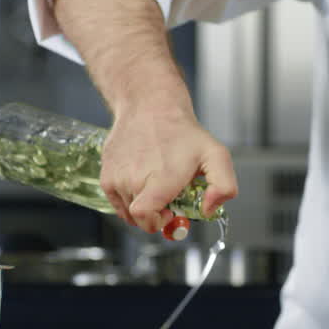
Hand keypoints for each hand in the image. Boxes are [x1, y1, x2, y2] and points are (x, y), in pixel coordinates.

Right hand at [99, 102, 237, 233]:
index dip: (158, 222)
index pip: (145, 218)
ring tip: (154, 181)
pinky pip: (115, 199)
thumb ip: (223, 186)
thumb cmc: (182, 132)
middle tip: (167, 195)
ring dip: (141, 204)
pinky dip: (128, 197)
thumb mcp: (216, 154)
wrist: (149, 106)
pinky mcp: (105, 173)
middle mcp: (133, 180)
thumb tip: (207, 210)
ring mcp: (115, 178)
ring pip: (127, 210)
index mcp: (159, 181)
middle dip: (155, 214)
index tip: (170, 212)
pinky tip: (141, 179)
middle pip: (139, 219)